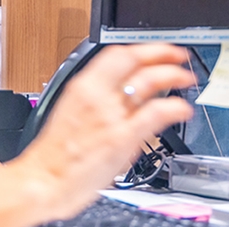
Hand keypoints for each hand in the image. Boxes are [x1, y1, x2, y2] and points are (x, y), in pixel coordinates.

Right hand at [15, 44, 195, 220]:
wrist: (43, 180)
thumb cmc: (53, 155)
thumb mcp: (70, 114)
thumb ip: (98, 105)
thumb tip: (122, 107)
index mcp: (81, 87)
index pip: (117, 54)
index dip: (143, 48)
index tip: (157, 50)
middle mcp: (97, 96)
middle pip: (135, 60)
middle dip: (162, 54)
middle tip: (178, 57)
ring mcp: (110, 115)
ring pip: (148, 82)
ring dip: (172, 76)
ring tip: (185, 79)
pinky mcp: (122, 138)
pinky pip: (155, 114)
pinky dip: (174, 107)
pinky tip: (183, 109)